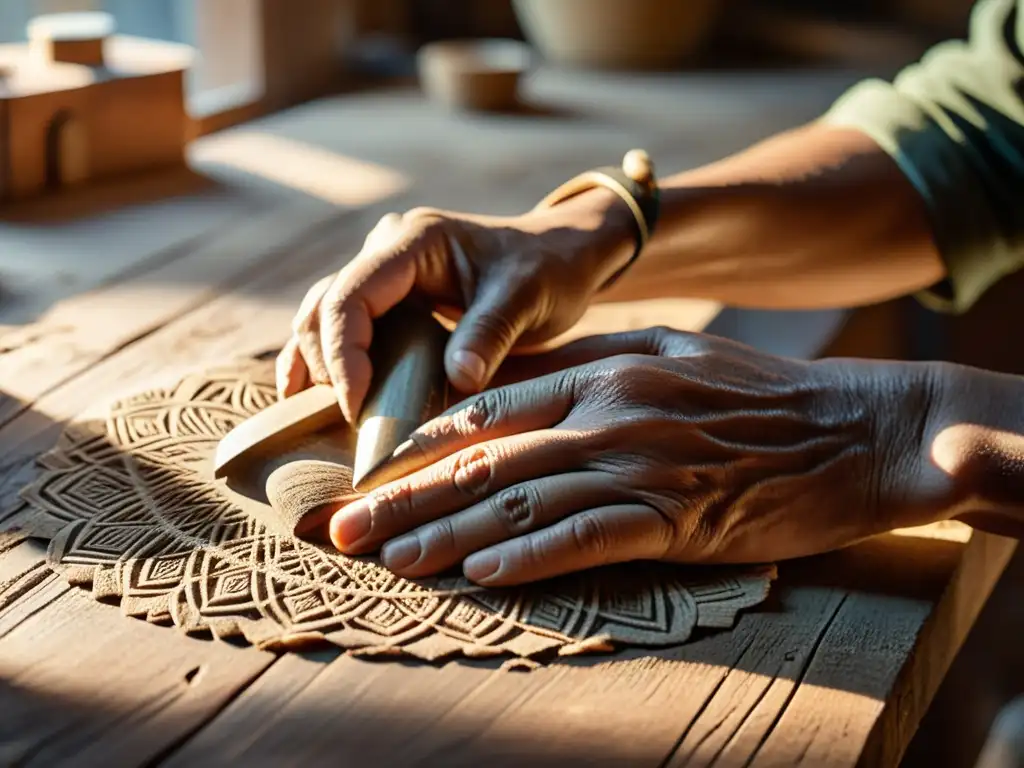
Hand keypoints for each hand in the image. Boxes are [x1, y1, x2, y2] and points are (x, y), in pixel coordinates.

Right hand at [276, 188, 635, 421]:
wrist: (561, 255)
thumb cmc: (549, 270)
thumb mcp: (528, 298)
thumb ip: (490, 335)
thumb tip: (457, 382)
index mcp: (415, 240)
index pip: (351, 295)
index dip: (342, 353)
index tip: (356, 407)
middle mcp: (387, 249)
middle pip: (324, 306)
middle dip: (325, 364)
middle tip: (350, 420)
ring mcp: (383, 271)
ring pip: (322, 315)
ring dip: (317, 364)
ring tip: (319, 416)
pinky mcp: (388, 296)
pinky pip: (341, 326)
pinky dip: (328, 361)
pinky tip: (313, 398)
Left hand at [315, 328, 946, 585]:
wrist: (859, 429)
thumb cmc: (759, 395)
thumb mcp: (668, 354)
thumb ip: (590, 366)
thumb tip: (515, 383)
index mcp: (603, 369)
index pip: (488, 406)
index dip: (421, 442)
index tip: (370, 471)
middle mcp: (610, 410)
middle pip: (485, 454)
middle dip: (404, 494)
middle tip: (343, 525)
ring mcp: (641, 461)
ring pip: (520, 498)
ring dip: (446, 533)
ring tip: (390, 559)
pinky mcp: (677, 516)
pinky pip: (585, 537)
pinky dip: (527, 556)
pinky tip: (480, 574)